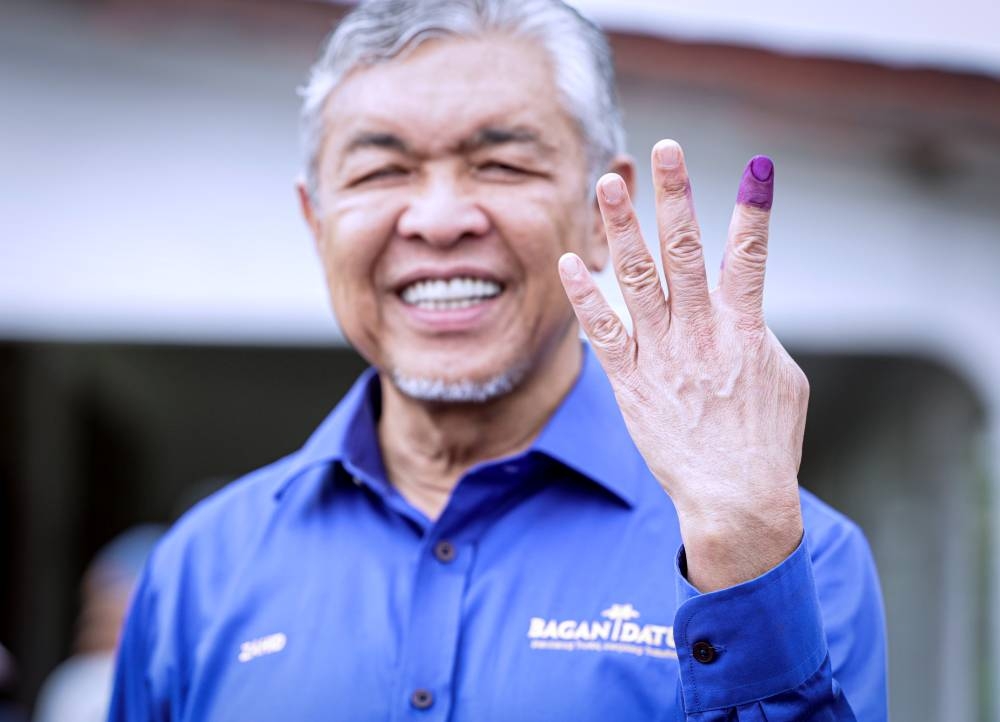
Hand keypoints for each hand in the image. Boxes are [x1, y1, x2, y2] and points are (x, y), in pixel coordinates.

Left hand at [558, 140, 806, 591]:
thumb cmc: (764, 441)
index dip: (755, 210)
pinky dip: (586, 296)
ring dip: (624, 230)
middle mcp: (702, 334)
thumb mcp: (781, 380)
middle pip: (686, 252)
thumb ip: (755, 334)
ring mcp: (663, 355)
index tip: (757, 166)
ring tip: (609, 186)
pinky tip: (570, 263)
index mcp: (745, 331)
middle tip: (666, 151)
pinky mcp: (632, 381)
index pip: (751, 257)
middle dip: (676, 197)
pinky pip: (605, 331)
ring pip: (640, 280)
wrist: (735, 498)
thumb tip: (738, 309)